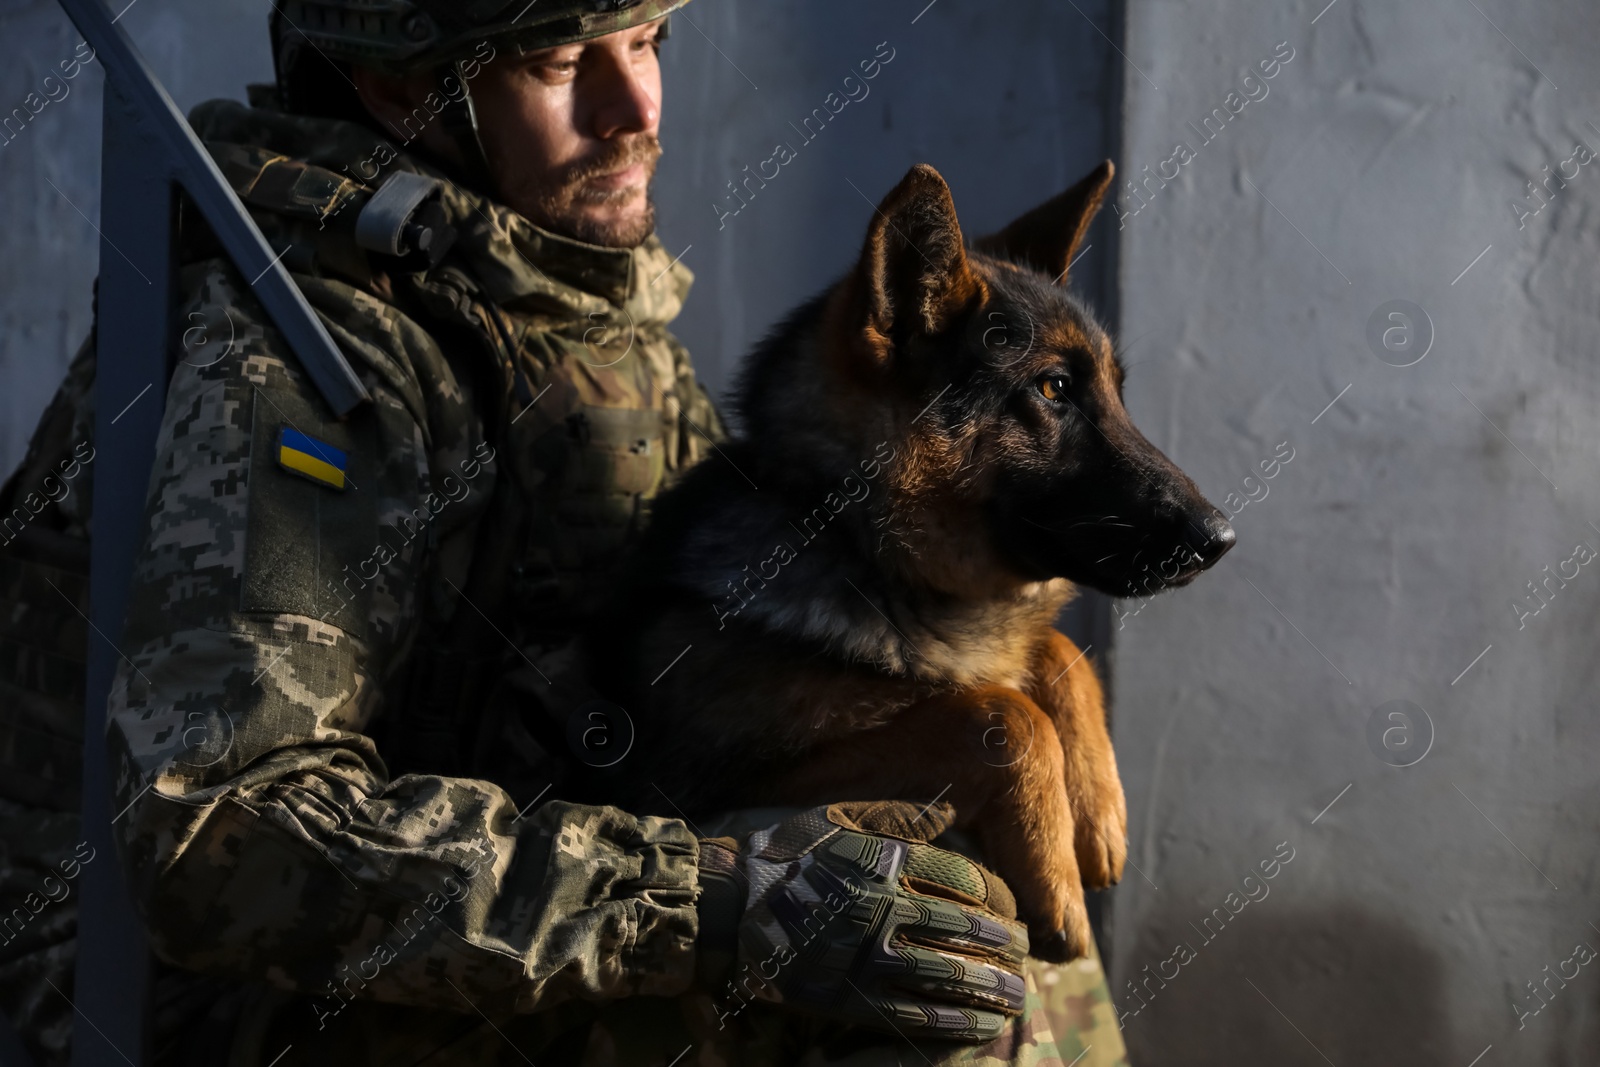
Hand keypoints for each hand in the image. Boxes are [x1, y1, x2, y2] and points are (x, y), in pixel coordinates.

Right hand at [694, 800, 1028, 1043]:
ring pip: (951, 976)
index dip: (1000, 896)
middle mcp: (882, 906)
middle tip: (1025, 954)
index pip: (967, 879)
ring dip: (993, 988)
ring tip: (1015, 995)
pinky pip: (918, 1016)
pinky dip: (958, 1021)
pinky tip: (981, 1024)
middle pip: (969, 929)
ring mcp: (866, 956)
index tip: (1013, 908)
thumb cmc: (778, 852)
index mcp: (883, 858)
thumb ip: (898, 815)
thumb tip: (951, 806)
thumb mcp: (836, 816)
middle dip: (1006, 945)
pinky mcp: (850, 999)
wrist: (721, 905)